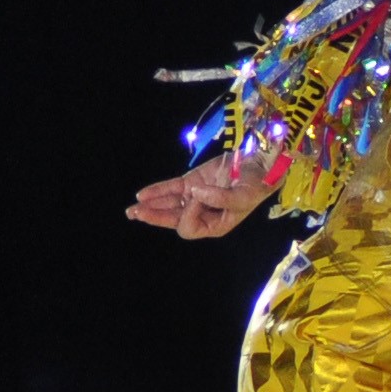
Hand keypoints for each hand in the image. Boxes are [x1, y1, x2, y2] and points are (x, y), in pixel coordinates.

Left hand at [128, 151, 271, 238]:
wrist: (258, 165)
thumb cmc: (254, 186)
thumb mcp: (243, 197)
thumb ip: (220, 198)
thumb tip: (194, 192)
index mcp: (214, 225)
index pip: (189, 226)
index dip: (189, 213)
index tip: (199, 194)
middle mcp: (201, 215)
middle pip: (172, 220)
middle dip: (154, 217)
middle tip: (135, 214)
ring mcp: (194, 198)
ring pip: (168, 205)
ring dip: (150, 207)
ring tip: (132, 210)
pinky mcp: (191, 182)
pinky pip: (171, 188)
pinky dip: (157, 191)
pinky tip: (142, 195)